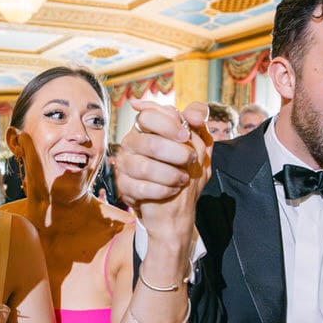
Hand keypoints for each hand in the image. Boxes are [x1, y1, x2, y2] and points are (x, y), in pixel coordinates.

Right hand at [115, 101, 211, 245]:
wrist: (175, 207)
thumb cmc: (183, 170)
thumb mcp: (198, 148)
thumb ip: (199, 127)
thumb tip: (194, 115)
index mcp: (146, 127)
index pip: (149, 115)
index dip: (169, 125)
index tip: (186, 137)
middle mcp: (131, 143)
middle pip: (150, 144)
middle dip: (177, 154)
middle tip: (191, 160)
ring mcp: (124, 165)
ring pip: (144, 167)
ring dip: (171, 174)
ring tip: (183, 179)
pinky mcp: (123, 186)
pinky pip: (141, 188)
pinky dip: (163, 190)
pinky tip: (173, 190)